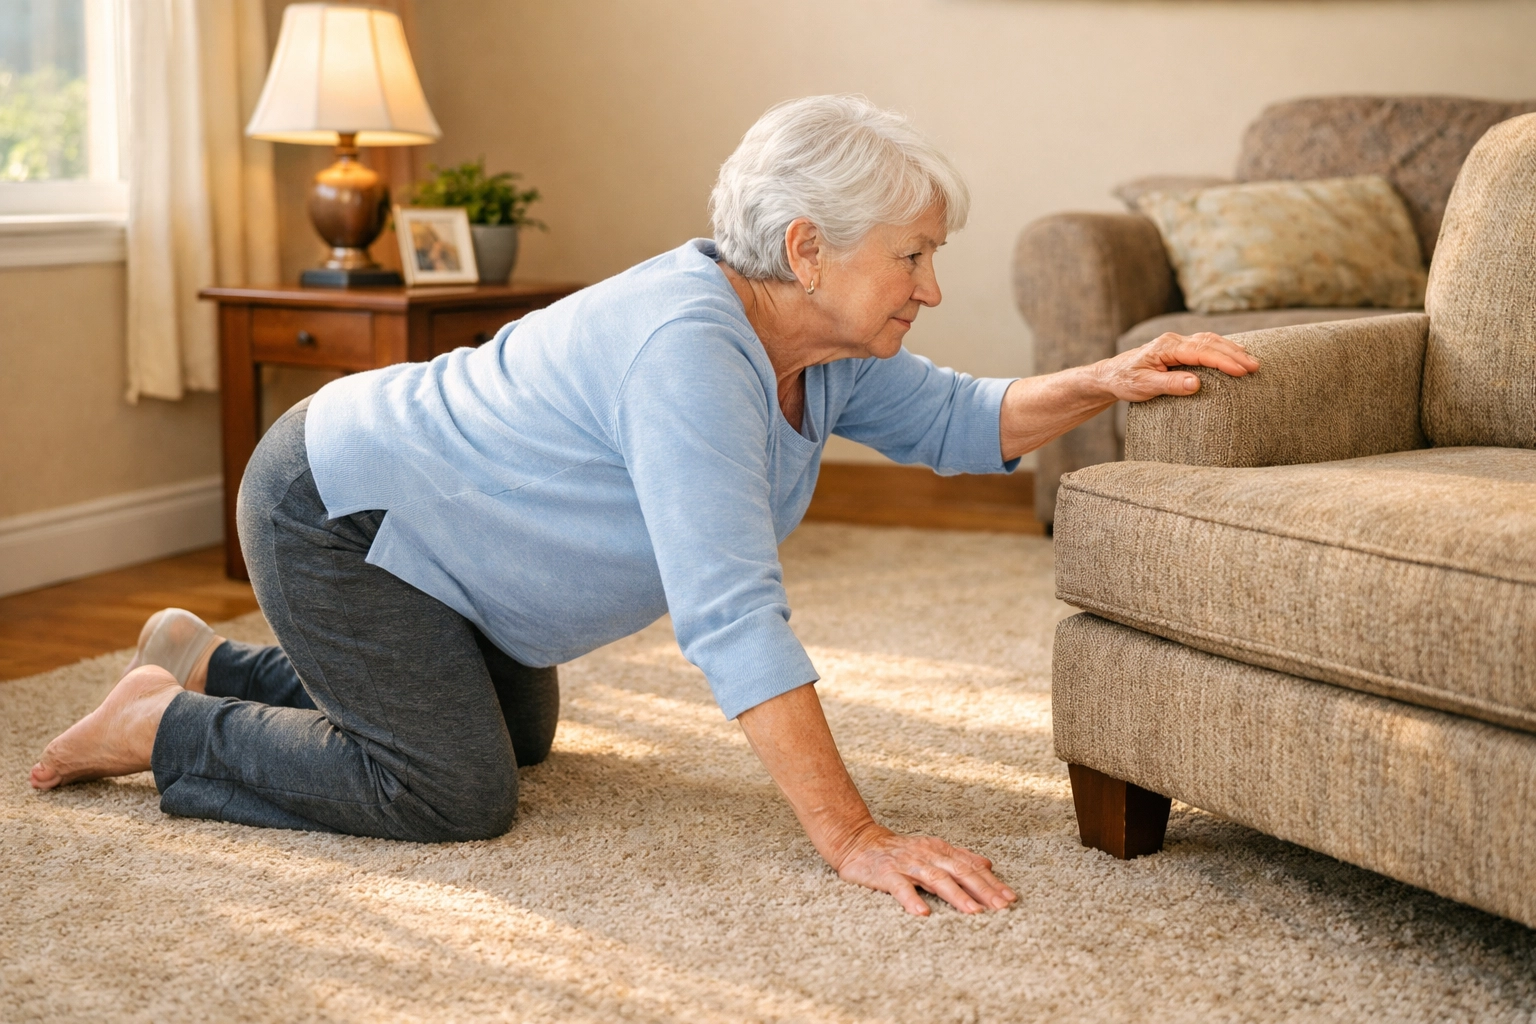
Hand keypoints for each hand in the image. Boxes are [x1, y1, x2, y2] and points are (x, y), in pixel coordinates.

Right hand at [834, 822, 1016, 916]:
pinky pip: (900, 887)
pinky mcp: (885, 873)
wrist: (857, 840)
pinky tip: (923, 913)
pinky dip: (911, 899)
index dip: (991, 882)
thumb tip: (987, 864)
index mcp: (939, 850)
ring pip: (935, 879)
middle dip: (982, 890)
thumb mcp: (931, 850)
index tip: (1010, 898)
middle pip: (959, 872)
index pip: (970, 866)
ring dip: (956, 896)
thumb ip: (958, 857)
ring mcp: (906, 864)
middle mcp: (926, 855)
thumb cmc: (897, 850)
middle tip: (1001, 907)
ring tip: (973, 912)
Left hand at [1098, 331, 1259, 403]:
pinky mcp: (1178, 349)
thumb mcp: (1144, 386)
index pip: (1201, 351)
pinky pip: (1205, 345)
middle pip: (1210, 342)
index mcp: (1166, 347)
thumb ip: (1170, 385)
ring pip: (1210, 340)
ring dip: (1231, 349)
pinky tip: (1234, 354)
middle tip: (1255, 367)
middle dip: (1234, 354)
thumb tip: (1196, 383)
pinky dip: (1222, 349)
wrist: (1111, 375)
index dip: (1223, 361)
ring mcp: (1177, 343)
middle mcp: (1173, 341)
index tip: (1242, 371)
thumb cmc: (1125, 381)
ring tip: (1251, 361)